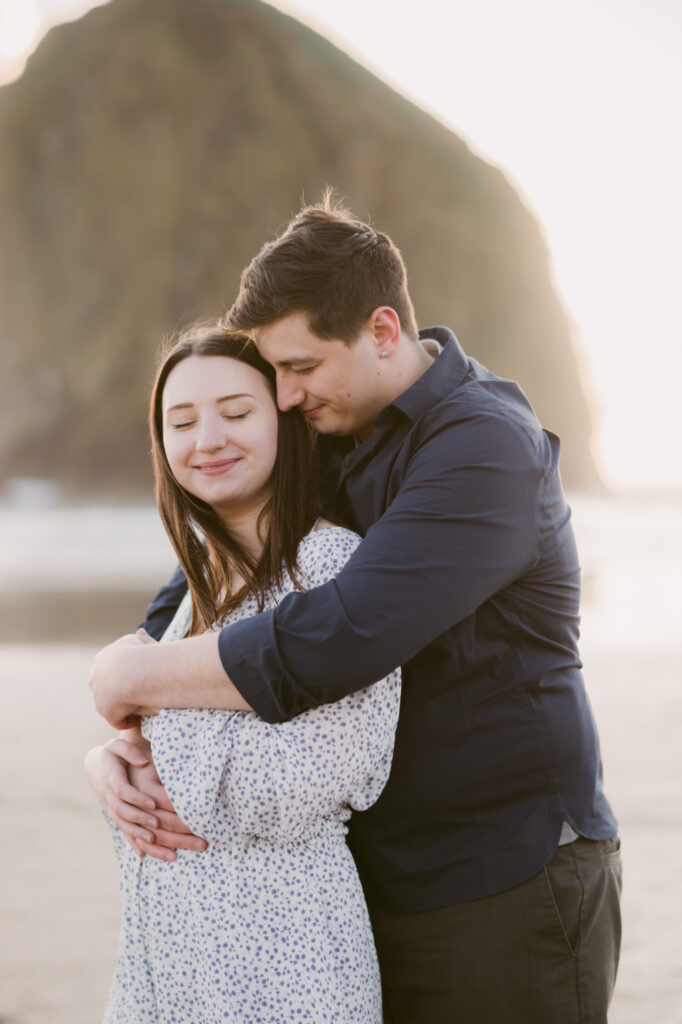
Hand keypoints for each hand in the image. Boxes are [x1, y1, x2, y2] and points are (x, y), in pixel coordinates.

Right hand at [84, 735, 206, 860]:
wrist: (95, 765)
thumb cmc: (112, 753)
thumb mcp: (118, 746)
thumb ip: (129, 750)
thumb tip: (143, 761)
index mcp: (112, 778)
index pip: (124, 792)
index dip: (137, 799)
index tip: (153, 805)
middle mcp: (110, 798)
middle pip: (127, 815)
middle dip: (147, 824)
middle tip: (167, 829)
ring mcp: (113, 810)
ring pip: (128, 829)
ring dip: (146, 840)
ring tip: (172, 853)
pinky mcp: (117, 818)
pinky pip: (127, 834)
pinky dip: (138, 845)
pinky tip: (152, 856)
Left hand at [89, 630, 156, 728]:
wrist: (133, 669)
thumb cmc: (143, 654)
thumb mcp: (143, 642)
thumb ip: (143, 641)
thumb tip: (140, 632)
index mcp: (102, 659)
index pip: (106, 670)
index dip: (122, 676)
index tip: (137, 679)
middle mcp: (95, 676)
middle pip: (105, 689)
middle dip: (119, 694)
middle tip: (140, 696)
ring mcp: (97, 694)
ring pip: (111, 705)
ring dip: (125, 708)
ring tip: (144, 708)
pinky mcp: (104, 709)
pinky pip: (117, 719)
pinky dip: (129, 720)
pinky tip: (142, 718)